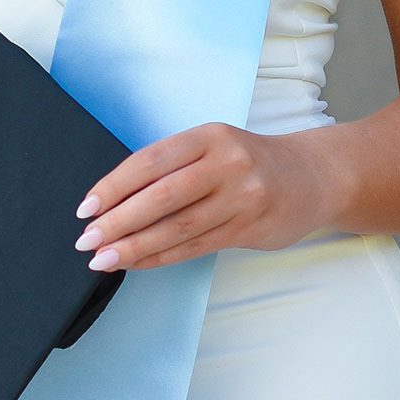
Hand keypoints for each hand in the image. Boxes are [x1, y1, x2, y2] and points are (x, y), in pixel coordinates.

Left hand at [72, 125, 333, 272]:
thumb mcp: (214, 147)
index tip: (86, 208)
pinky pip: (196, 247)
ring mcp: (242, 197)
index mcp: (209, 136)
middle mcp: (227, 163)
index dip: (114, 186)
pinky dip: (161, 257)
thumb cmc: (249, 162)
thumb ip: (173, 168)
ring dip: (136, 247)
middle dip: (119, 221)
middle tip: (87, 240)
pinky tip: (137, 263)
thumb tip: (113, 202)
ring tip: (103, 260)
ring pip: (178, 227)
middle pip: (162, 197)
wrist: (313, 177)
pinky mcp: (251, 228)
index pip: (150, 161)